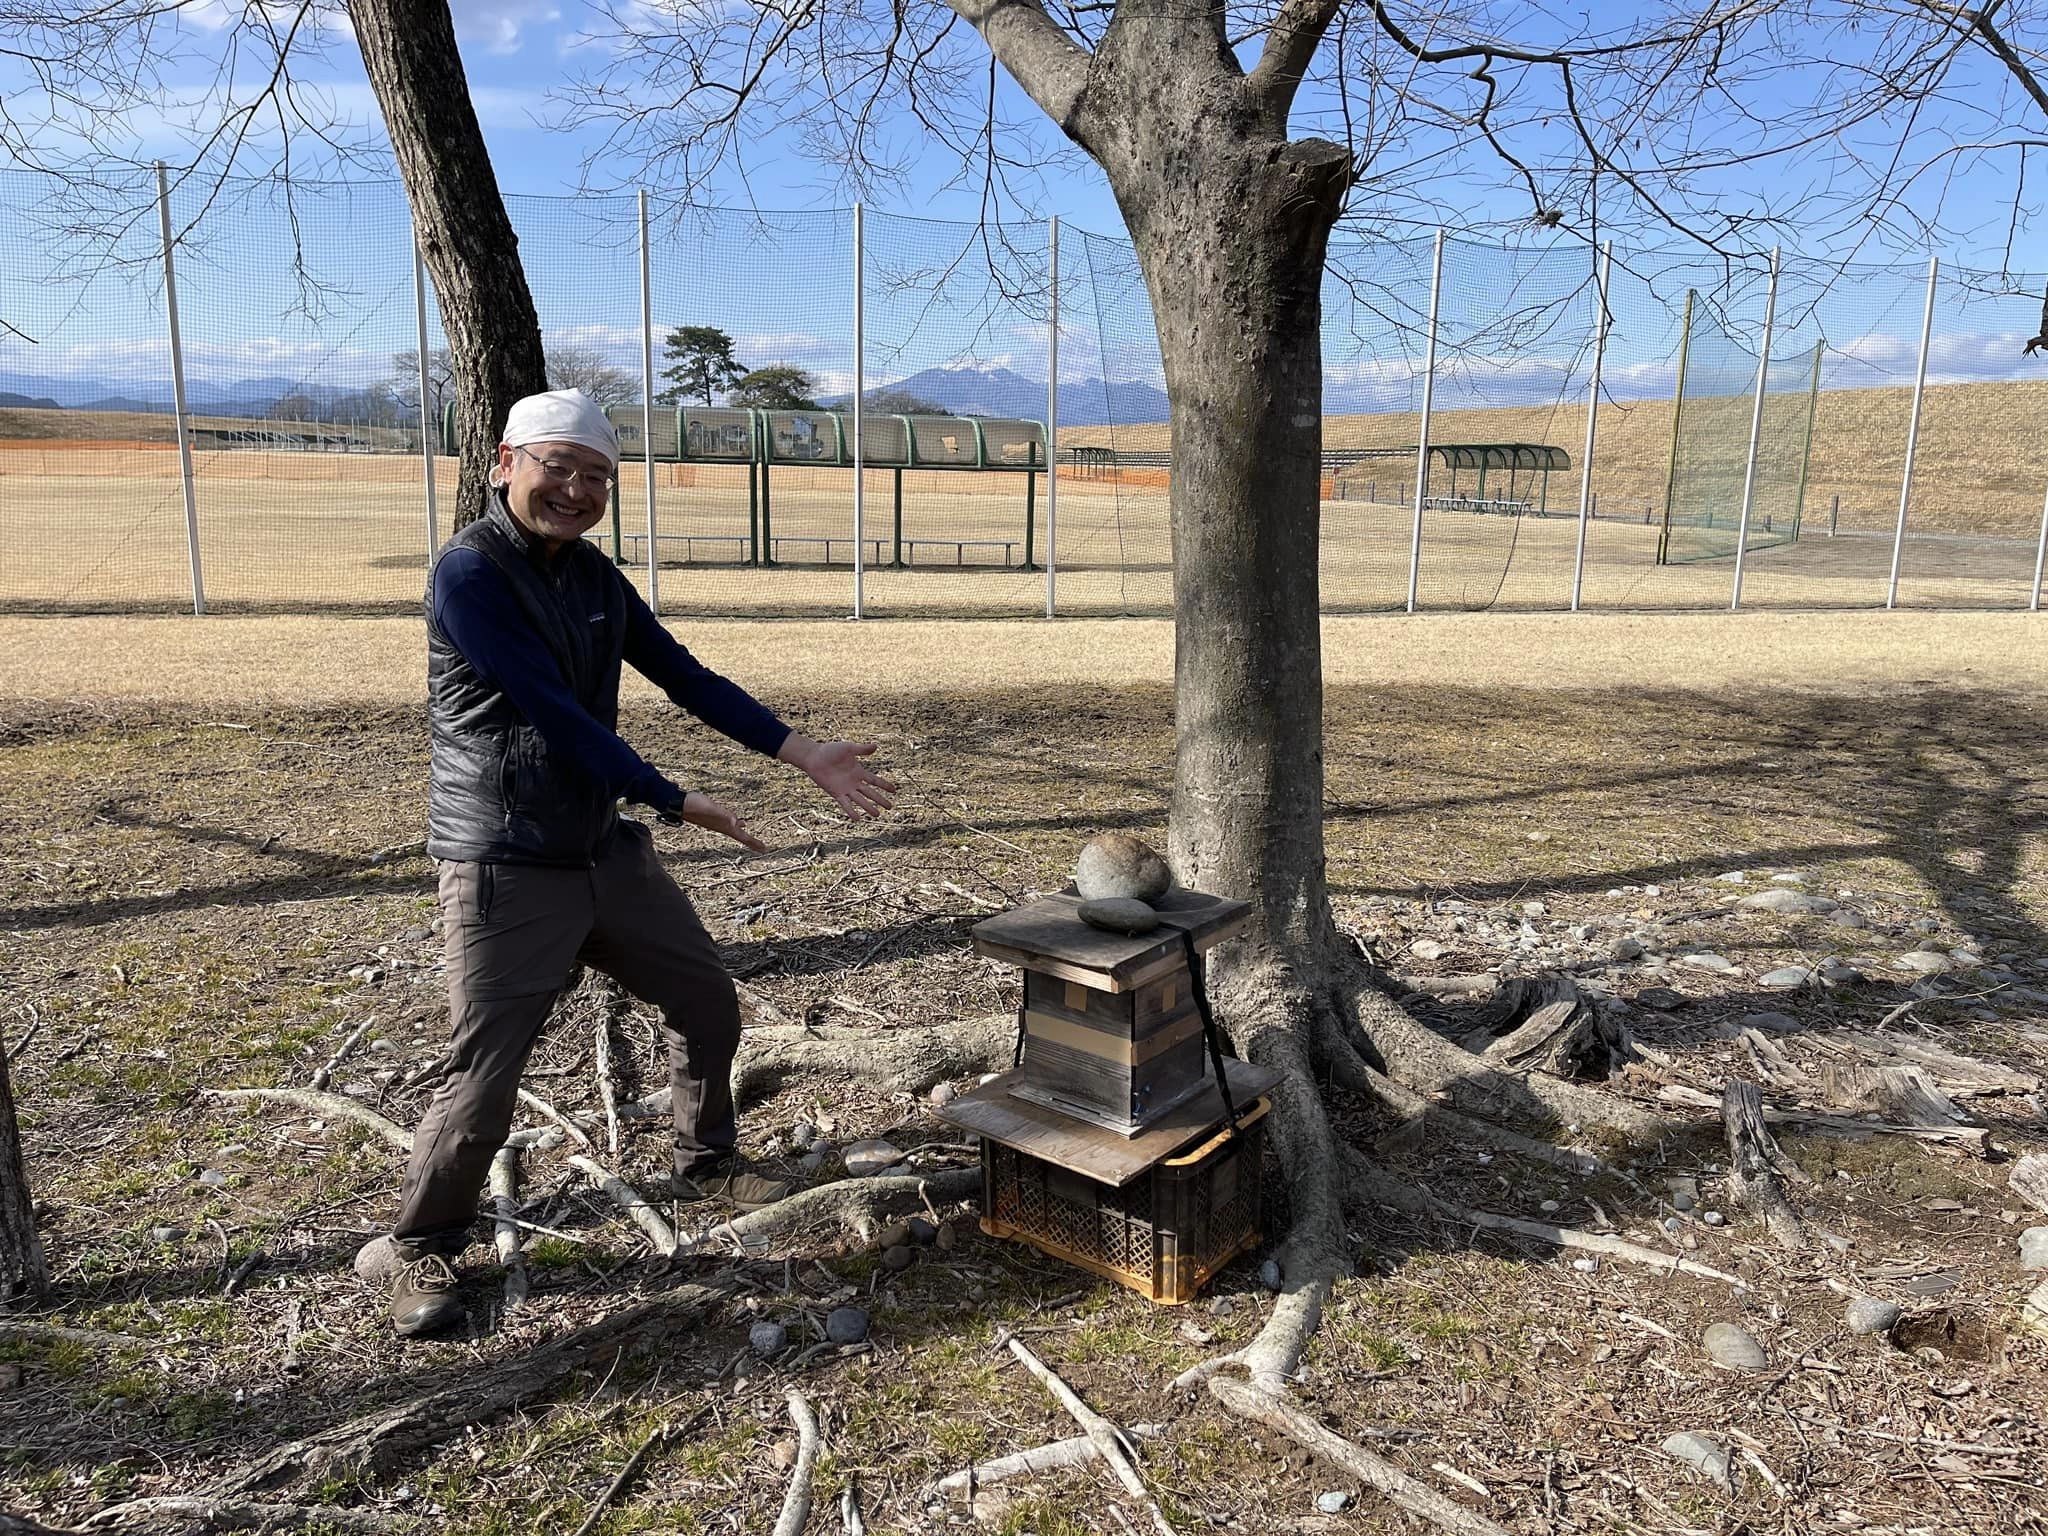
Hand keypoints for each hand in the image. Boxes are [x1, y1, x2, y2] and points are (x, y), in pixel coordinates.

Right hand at [676, 791, 767, 851]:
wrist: (679, 803)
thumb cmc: (695, 805)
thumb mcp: (712, 809)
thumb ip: (724, 815)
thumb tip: (737, 822)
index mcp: (724, 827)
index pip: (743, 837)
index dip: (754, 843)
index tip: (765, 849)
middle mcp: (721, 826)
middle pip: (740, 836)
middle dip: (751, 841)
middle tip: (762, 848)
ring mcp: (716, 822)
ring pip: (734, 830)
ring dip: (743, 833)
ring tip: (748, 832)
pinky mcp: (712, 816)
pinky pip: (728, 821)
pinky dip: (735, 823)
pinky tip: (735, 820)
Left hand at [778, 734, 897, 819]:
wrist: (814, 757)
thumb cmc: (830, 750)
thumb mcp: (849, 748)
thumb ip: (862, 749)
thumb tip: (876, 746)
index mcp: (859, 771)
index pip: (875, 780)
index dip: (885, 785)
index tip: (894, 791)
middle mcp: (854, 782)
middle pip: (870, 793)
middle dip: (880, 800)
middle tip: (890, 807)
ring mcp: (845, 789)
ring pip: (860, 800)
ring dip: (869, 807)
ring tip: (877, 815)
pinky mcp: (836, 793)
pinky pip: (846, 804)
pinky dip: (851, 811)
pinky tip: (858, 819)